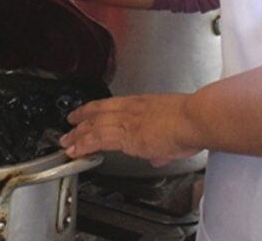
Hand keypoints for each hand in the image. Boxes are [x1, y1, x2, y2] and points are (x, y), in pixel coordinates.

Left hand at [60, 93, 202, 166]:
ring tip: (66, 142)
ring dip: (77, 134)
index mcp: (142, 105)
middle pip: (98, 111)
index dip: (97, 109)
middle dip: (82, 118)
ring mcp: (126, 120)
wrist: (194, 119)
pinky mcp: (125, 135)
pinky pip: (97, 138)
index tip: (88, 113)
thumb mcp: (174, 135)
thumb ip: (161, 149)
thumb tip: (157, 157)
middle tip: (70, 124)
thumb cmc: (191, 123)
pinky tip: (75, 150)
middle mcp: (131, 109)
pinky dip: (83, 144)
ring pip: (94, 125)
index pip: (113, 105)